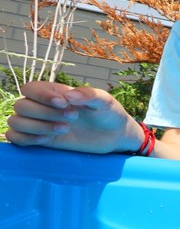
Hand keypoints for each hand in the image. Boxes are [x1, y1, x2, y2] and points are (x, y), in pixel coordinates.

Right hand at [5, 81, 141, 152]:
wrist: (115, 135)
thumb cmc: (108, 113)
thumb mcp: (104, 101)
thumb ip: (88, 95)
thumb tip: (69, 95)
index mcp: (54, 92)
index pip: (30, 88)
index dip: (41, 95)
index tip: (64, 103)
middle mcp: (42, 106)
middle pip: (21, 106)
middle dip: (44, 113)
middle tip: (73, 118)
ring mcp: (40, 123)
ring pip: (16, 121)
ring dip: (36, 127)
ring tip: (65, 129)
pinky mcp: (41, 140)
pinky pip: (15, 137)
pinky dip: (25, 139)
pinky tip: (46, 139)